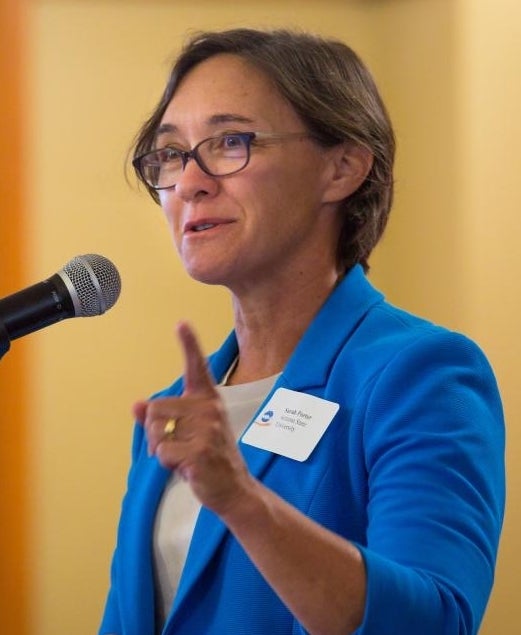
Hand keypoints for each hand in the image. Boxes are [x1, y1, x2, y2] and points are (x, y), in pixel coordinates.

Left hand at [134, 321, 252, 514]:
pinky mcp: (200, 451)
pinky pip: (163, 452)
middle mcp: (209, 409)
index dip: (189, 344)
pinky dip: (167, 464)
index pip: (197, 368)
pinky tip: (187, 468)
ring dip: (160, 449)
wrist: (234, 488)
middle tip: (174, 446)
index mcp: (207, 400)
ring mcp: (207, 429)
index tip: (181, 323)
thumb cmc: (208, 457)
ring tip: (182, 456)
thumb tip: (137, 405)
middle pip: (154, 408)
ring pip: (155, 431)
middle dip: (153, 432)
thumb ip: (163, 418)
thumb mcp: (186, 433)